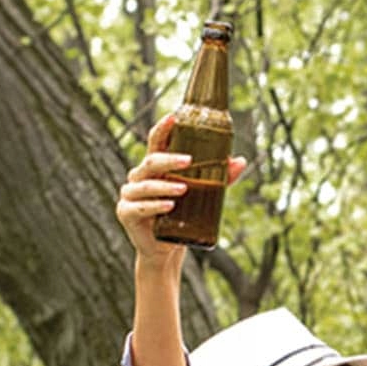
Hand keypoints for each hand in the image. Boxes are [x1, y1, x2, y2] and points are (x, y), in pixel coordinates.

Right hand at [116, 116, 247, 265]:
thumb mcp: (202, 195)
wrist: (165, 248)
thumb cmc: (182, 216)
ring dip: (164, 186)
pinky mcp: (126, 213)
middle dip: (169, 160)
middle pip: (150, 161)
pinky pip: (139, 207)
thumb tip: (240, 161)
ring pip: (145, 185)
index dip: (163, 128)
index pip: (156, 142)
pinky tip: (169, 206)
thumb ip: (219, 178)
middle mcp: (139, 177)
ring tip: (183, 189)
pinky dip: (154, 206)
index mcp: (155, 168)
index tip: (174, 117)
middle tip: (189, 161)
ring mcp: (130, 195)